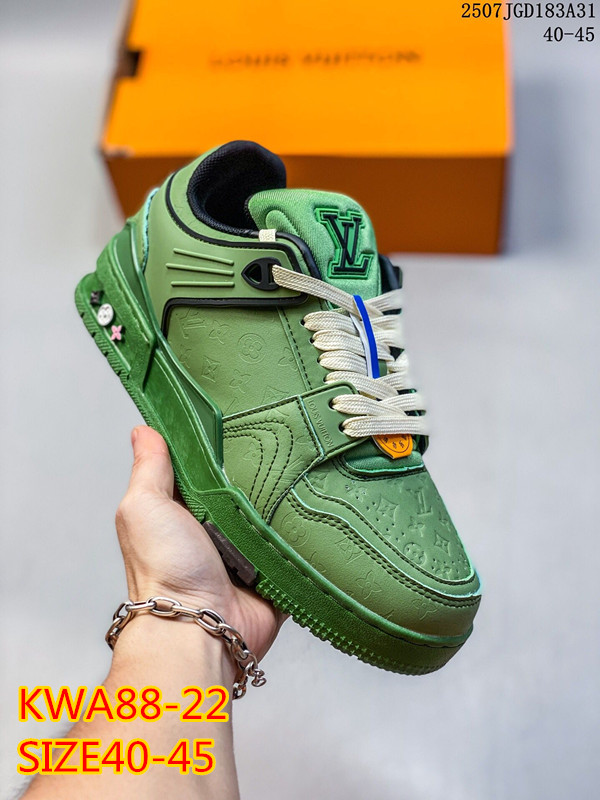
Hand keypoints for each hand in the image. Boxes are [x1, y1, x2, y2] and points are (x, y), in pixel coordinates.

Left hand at [115, 426, 286, 664]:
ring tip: (306, 469)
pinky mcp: (274, 573)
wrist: (201, 629)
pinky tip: (317, 510)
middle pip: (244, 488)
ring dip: (285, 502)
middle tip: (284, 440)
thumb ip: (149, 468)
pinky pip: (297, 547)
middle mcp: (214, 530)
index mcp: (183, 511)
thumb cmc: (165, 572)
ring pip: (273, 515)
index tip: (240, 414)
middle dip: (261, 470)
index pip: (204, 467)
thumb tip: (144, 429)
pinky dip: (305, 535)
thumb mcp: (145, 507)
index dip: (218, 444)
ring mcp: (246, 552)